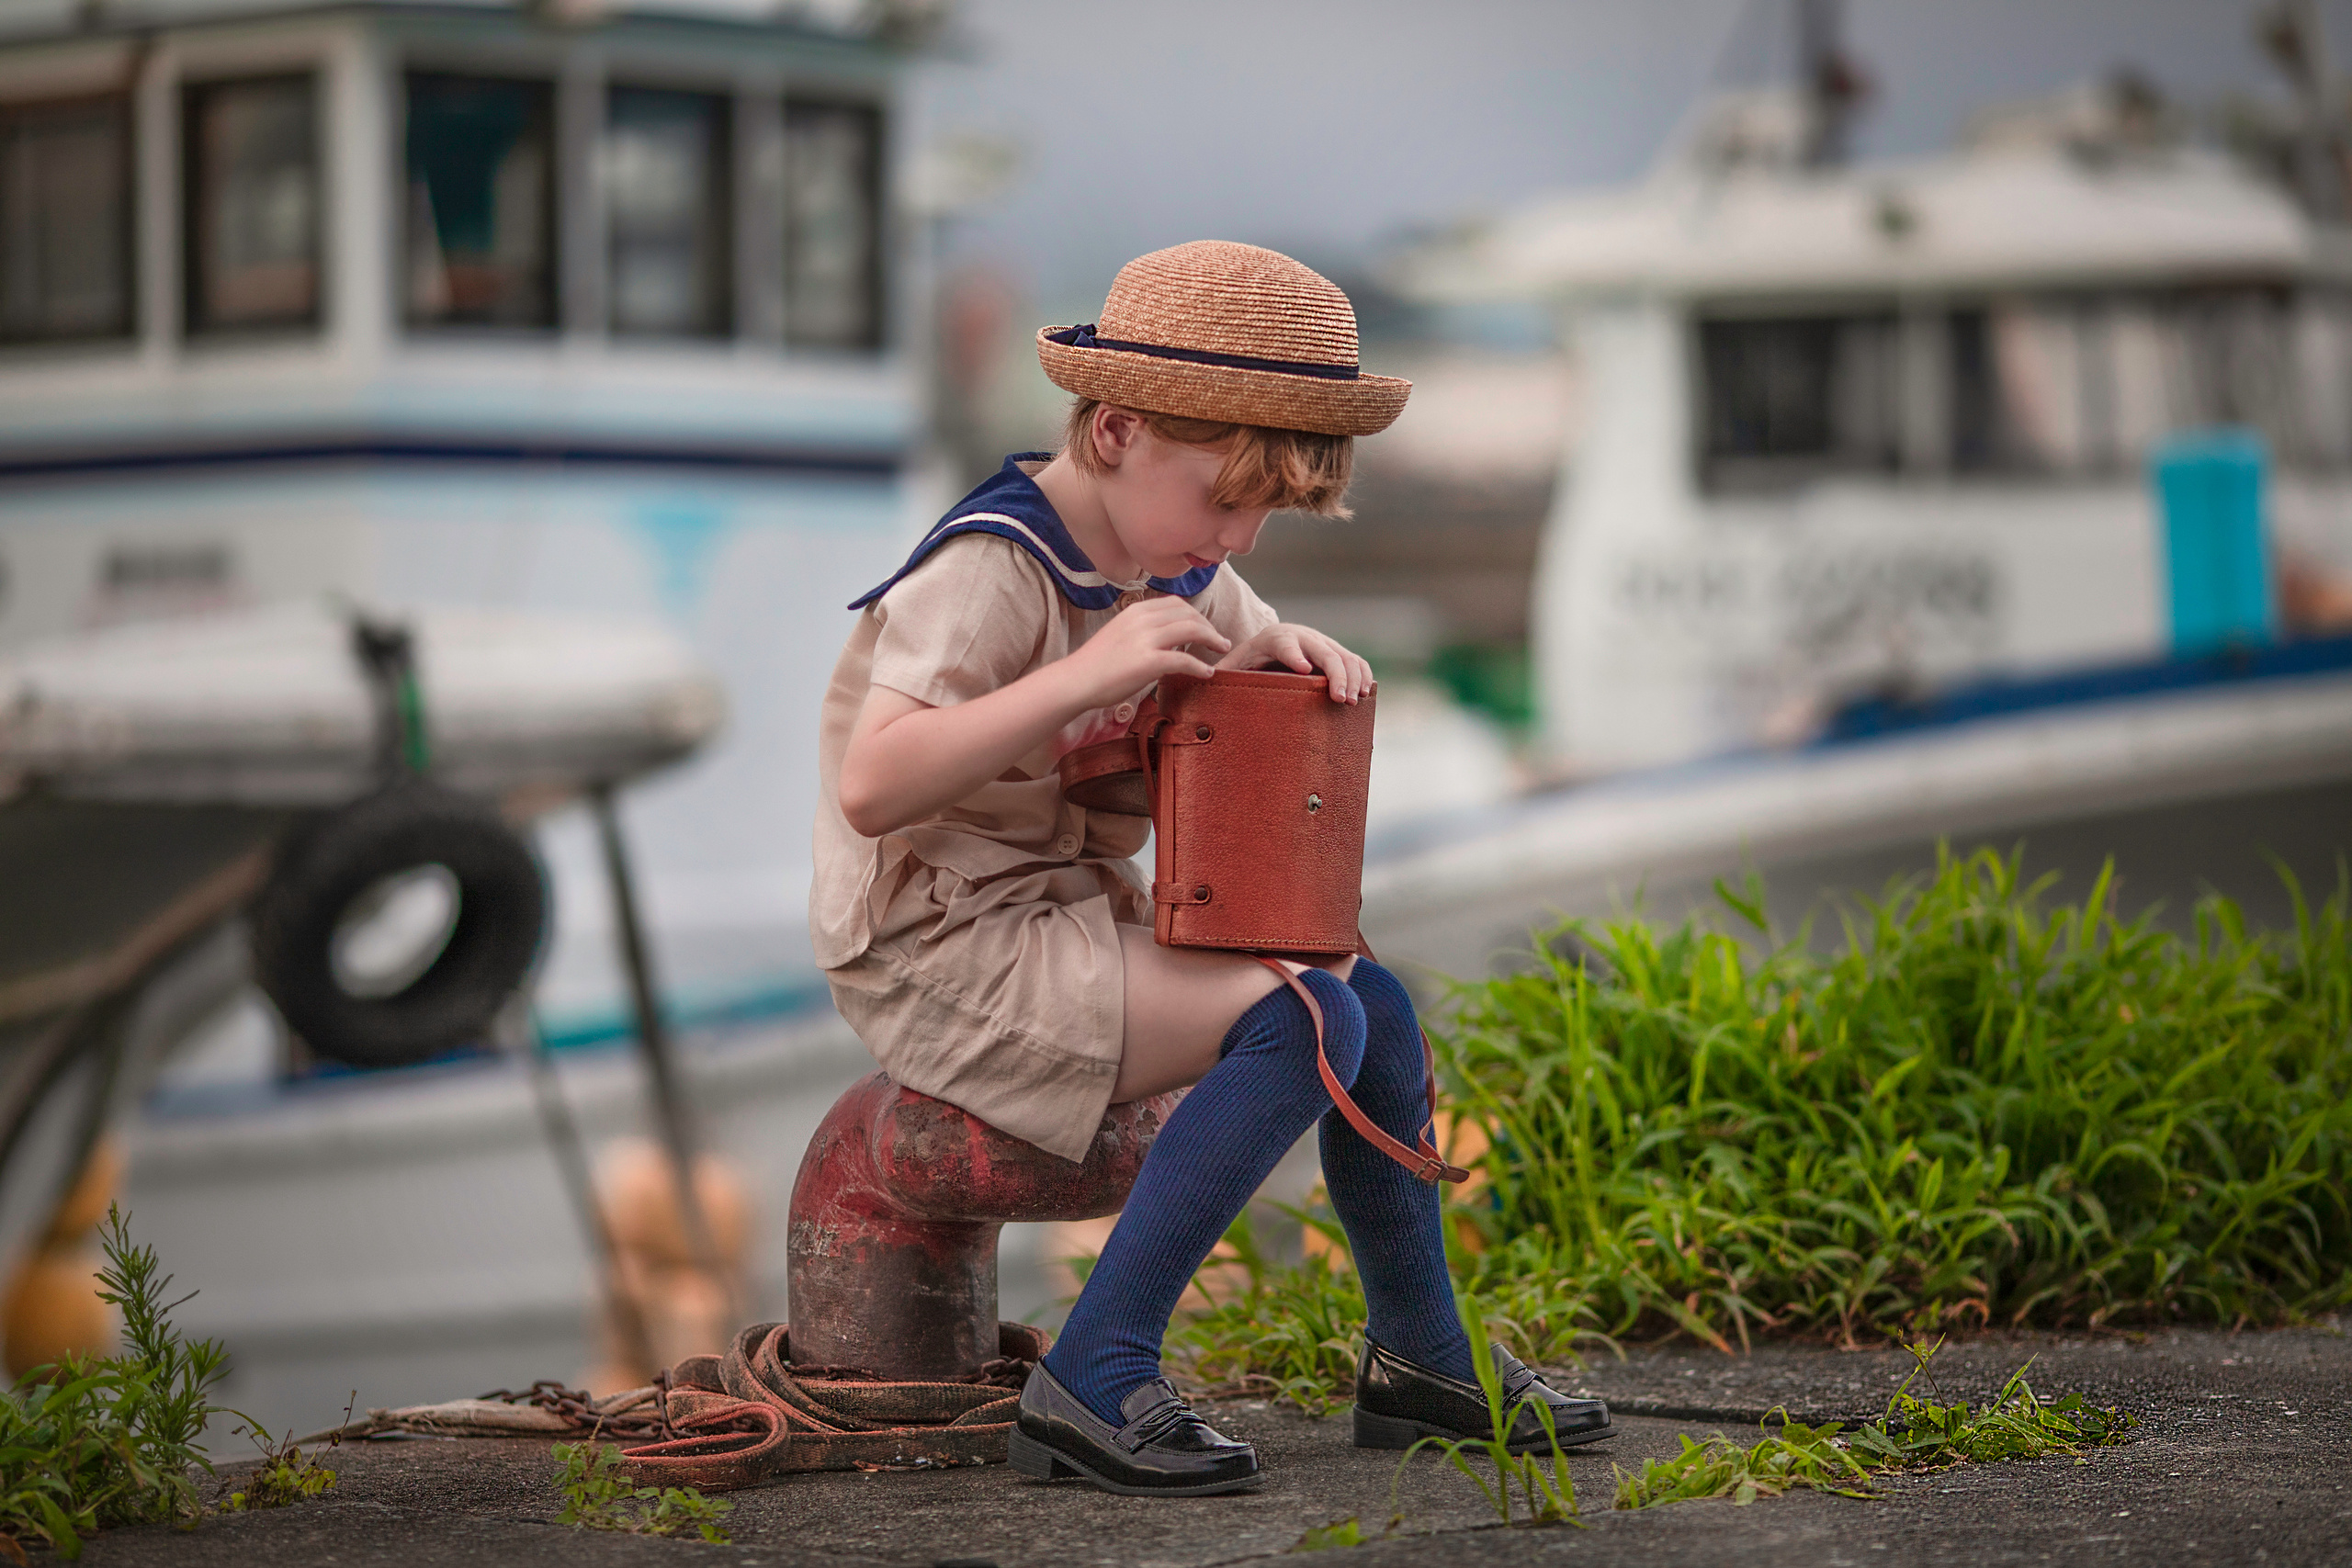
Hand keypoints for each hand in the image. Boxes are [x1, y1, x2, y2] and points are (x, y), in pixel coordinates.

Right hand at [1060, 597, 1232, 708]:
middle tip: (1220, 640)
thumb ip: (1144, 630)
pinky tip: (1206, 673)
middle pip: (1189, 614)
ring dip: (1212, 639)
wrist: (1075, 680)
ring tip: (1221, 650)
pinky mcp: (1148, 662)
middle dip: (1209, 627)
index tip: (1205, 628)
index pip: (1177, 604)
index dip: (1197, 615)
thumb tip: (1169, 639)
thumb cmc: (1096, 663)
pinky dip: (1200, 666)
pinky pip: (1184, 660)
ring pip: (1191, 630)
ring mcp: (1145, 639)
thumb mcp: (1121, 633)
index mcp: (1137, 610)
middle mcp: (1142, 619)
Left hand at [1218, 622, 1374, 702]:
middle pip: (1323, 651)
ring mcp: (1323, 643)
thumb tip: (1199, 682)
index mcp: (1273, 639)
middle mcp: (1302, 637)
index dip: (1294, 655)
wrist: (1270, 645)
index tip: (1303, 670)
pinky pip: (1357, 661)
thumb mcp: (1232, 666)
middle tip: (1338, 699)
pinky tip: (1365, 694)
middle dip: (1334, 674)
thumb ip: (1221, 673)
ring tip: (1351, 702)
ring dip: (1353, 678)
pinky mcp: (1337, 653)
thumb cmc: (1249, 662)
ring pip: (1345, 656)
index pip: (1284, 643)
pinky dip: (1364, 676)